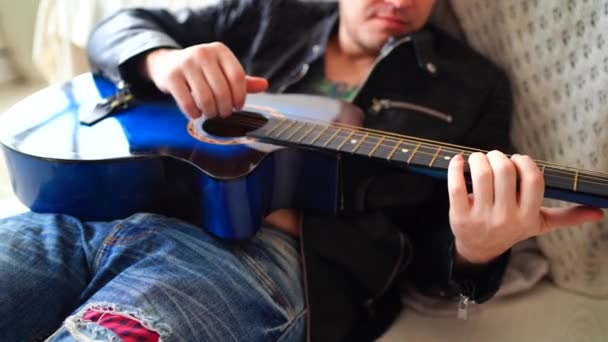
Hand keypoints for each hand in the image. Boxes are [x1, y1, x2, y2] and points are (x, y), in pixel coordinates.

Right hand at [142, 43, 268, 118]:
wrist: (167, 63)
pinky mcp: (171, 77)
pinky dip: (195, 113)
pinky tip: (197, 114)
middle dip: (225, 109)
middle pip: (222, 91)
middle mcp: (203, 53)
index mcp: (220, 50)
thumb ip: (243, 80)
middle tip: (223, 114)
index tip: (238, 107)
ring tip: (212, 114)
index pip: (237, 77)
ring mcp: (186, 64)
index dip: (240, 96)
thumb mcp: (222, 70)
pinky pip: (187, 103)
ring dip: (211, 113)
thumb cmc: (202, 71)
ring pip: (205, 99)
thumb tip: (265, 85)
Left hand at [447, 151, 603, 264]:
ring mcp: (481, 217)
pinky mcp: (459, 216)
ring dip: (478, 158)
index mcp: (528, 215)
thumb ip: (566, 216)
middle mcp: (506, 217)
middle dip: (497, 156)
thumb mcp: (539, 224)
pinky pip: (456, 186)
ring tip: (478, 159)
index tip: (515, 161)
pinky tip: (458, 160)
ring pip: (481, 174)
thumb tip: (599, 213)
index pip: (533, 178)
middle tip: (493, 158)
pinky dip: (455, 168)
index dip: (523, 162)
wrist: (480, 249)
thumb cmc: (511, 228)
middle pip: (504, 171)